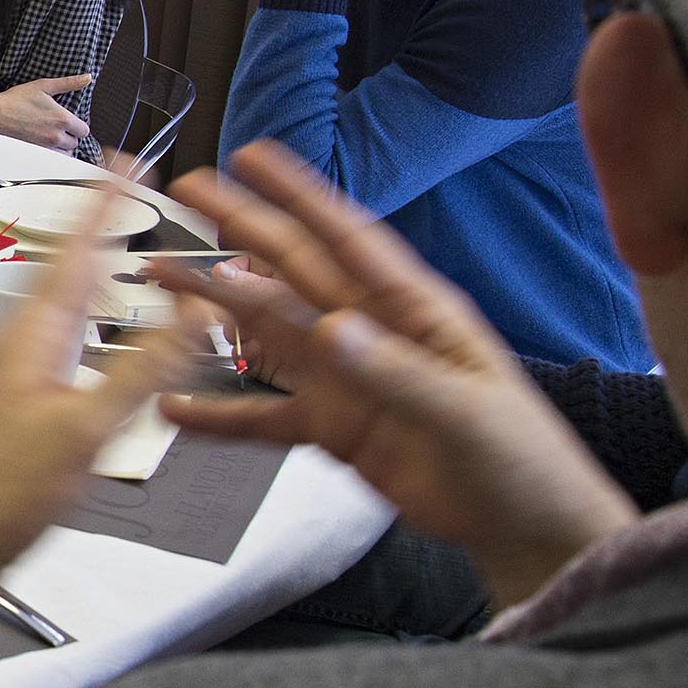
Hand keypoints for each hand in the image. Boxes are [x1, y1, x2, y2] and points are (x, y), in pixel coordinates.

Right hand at [0, 74, 94, 153]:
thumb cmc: (14, 100)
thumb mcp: (44, 86)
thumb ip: (69, 83)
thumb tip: (87, 78)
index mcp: (61, 119)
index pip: (84, 130)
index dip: (77, 126)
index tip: (69, 122)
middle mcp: (56, 136)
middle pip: (75, 143)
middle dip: (69, 136)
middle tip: (58, 128)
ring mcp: (45, 148)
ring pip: (65, 154)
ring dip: (62, 147)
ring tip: (51, 136)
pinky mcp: (35, 155)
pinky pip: (52, 160)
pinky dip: (51, 154)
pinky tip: (43, 144)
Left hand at [0, 196, 190, 661]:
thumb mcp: (87, 428)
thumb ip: (145, 367)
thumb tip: (193, 310)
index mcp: (33, 335)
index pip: (74, 246)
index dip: (101, 199)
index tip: (123, 156)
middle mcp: (14, 346)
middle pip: (63, 268)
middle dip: (94, 225)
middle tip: (121, 187)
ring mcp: (6, 377)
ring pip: (54, 305)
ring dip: (86, 271)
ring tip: (109, 245)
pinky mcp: (7, 409)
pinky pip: (51, 342)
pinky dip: (79, 320)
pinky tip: (84, 337)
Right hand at [152, 141, 637, 605]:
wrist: (526, 529)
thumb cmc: (521, 461)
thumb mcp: (463, 412)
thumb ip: (394, 373)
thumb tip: (330, 332)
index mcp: (416, 311)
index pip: (349, 240)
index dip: (299, 194)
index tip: (252, 158)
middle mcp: (374, 333)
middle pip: (295, 270)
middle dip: (242, 228)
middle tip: (189, 194)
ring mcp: (350, 379)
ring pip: (269, 331)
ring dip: (216, 306)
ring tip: (160, 281)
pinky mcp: (335, 427)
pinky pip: (266, 415)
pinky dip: (221, 414)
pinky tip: (177, 409)